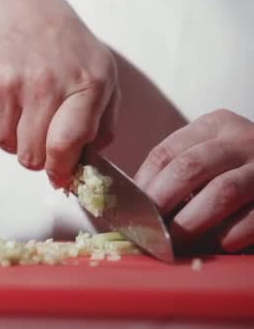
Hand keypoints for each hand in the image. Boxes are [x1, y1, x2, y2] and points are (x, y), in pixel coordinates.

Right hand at [0, 0, 118, 185]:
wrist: (18, 13)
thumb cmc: (64, 52)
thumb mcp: (101, 78)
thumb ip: (101, 125)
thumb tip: (84, 168)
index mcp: (86, 83)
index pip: (65, 145)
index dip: (60, 169)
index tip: (58, 175)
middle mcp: (46, 80)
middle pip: (31, 154)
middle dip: (35, 154)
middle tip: (38, 135)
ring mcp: (8, 79)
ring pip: (5, 143)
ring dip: (13, 137)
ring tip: (22, 109)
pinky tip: (3, 98)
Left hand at [135, 109, 253, 251]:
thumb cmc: (240, 170)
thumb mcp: (210, 156)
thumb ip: (178, 171)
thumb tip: (133, 205)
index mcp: (214, 126)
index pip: (165, 152)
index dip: (142, 185)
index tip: (129, 210)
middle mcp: (242, 139)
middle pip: (188, 169)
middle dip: (161, 204)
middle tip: (148, 230)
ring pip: (221, 193)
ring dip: (192, 222)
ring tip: (175, 242)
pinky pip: (252, 217)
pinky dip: (228, 235)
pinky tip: (216, 244)